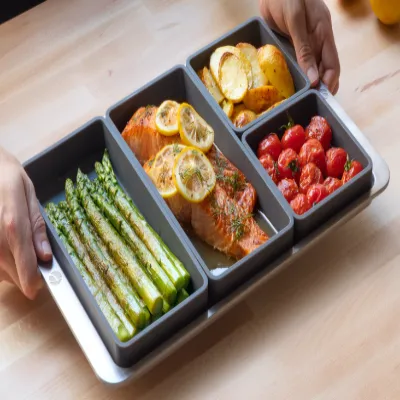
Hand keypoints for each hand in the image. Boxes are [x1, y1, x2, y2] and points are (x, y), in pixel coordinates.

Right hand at [0, 147, 51, 298]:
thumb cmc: (4, 174)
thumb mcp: (27, 193)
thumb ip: (36, 226)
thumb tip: (45, 255)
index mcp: (12, 221)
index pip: (24, 260)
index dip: (30, 279)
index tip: (36, 289)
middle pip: (7, 269)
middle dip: (21, 276)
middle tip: (31, 271)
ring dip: (6, 272)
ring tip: (17, 259)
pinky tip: (2, 251)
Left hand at [260, 0, 340, 93]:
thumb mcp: (295, 21)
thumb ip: (304, 48)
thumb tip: (314, 78)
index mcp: (323, 33)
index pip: (333, 64)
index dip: (329, 82)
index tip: (322, 97)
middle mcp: (317, 40)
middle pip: (324, 69)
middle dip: (320, 86)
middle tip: (312, 102)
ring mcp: (305, 42)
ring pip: (312, 67)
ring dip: (309, 82)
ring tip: (303, 98)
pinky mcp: (292, 43)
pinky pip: (298, 62)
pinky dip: (298, 74)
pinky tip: (293, 85)